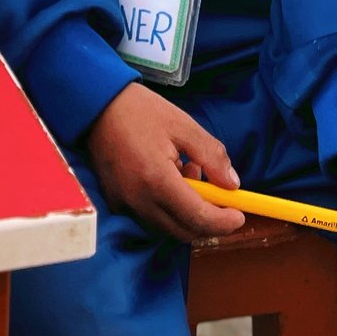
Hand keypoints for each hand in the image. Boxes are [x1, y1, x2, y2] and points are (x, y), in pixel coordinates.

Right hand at [86, 82, 245, 243]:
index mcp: (157, 180)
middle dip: (207, 219)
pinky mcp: (116, 202)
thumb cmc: (141, 111)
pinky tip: (169, 178)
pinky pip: (150, 218)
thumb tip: (232, 185)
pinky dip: (167, 208)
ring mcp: (125, 204)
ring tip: (189, 173)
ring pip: (167, 227)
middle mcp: (139, 200)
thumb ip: (211, 156)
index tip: (239, 214)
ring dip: (186, 212)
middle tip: (218, 194)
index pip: (197, 218)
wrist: (97, 104)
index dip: (223, 222)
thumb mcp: (183, 125)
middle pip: (184, 231)